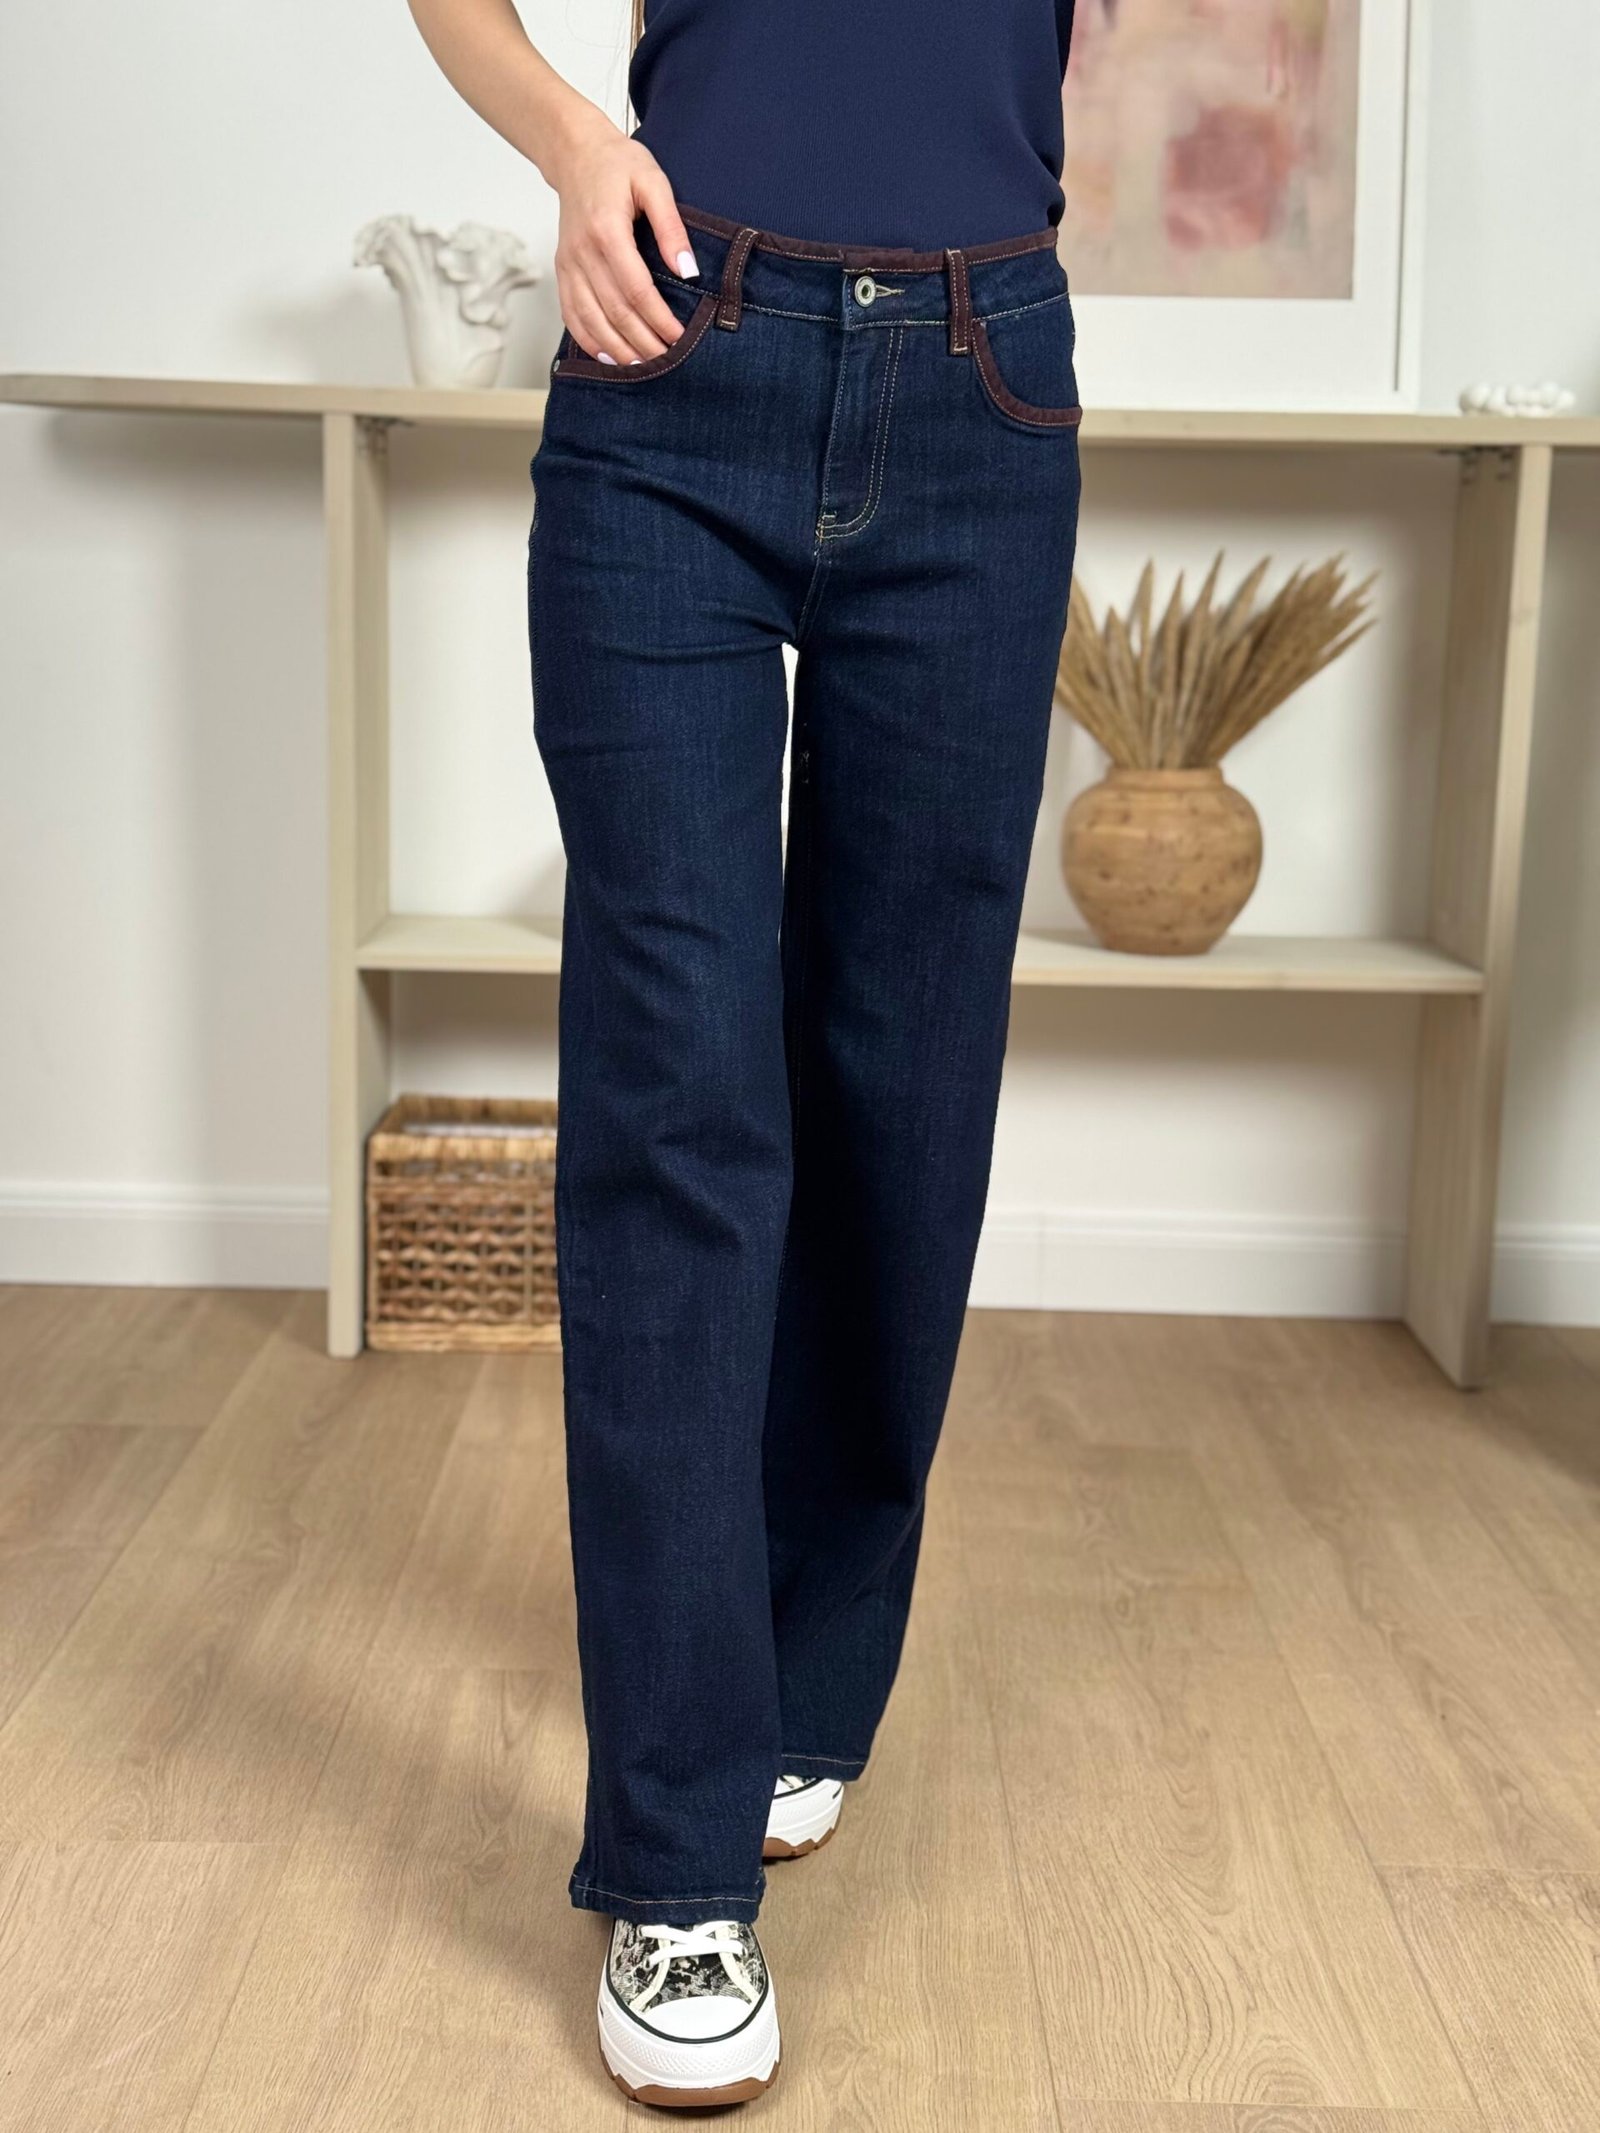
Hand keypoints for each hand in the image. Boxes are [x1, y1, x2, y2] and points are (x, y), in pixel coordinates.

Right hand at [547, 108, 698, 364]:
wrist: (575, 154)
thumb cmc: (617, 164)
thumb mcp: (654, 182)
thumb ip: (671, 227)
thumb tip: (687, 270)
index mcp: (607, 231)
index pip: (636, 289)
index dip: (659, 319)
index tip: (680, 337)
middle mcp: (582, 253)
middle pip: (615, 312)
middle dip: (643, 342)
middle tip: (669, 363)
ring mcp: (568, 264)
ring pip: (591, 320)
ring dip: (617, 349)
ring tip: (643, 368)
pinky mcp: (562, 271)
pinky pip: (571, 314)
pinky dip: (589, 340)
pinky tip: (609, 356)